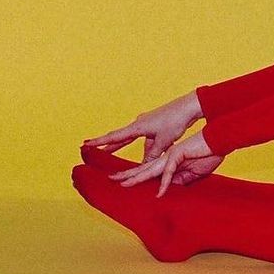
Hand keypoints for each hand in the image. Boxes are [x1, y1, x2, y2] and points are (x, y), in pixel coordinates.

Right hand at [83, 92, 199, 163]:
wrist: (188, 107)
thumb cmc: (176, 121)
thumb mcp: (163, 141)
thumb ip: (153, 154)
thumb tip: (144, 166)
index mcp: (138, 127)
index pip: (115, 136)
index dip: (99, 142)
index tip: (85, 144)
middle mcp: (139, 124)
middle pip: (118, 136)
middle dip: (104, 144)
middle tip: (89, 148)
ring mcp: (146, 124)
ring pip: (130, 138)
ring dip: (121, 146)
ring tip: (106, 153)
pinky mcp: (154, 125)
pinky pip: (143, 138)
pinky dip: (141, 147)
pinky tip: (145, 155)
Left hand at [109, 131, 222, 197]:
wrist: (219, 141)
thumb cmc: (209, 154)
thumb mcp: (193, 172)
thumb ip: (179, 178)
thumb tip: (167, 187)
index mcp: (169, 160)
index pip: (149, 169)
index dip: (136, 175)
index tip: (125, 180)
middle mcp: (166, 157)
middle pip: (143, 168)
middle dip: (127, 174)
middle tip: (111, 178)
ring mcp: (171, 155)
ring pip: (149, 169)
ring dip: (136, 178)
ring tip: (122, 183)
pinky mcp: (178, 155)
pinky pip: (168, 173)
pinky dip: (164, 184)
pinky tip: (159, 194)